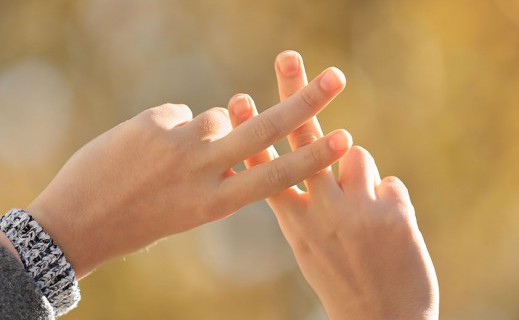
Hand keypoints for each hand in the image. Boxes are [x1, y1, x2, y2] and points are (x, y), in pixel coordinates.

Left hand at [25, 64, 349, 278]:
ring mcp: (176, 143)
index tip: (344, 140)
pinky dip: (170, 128)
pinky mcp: (152, 122)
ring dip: (203, 132)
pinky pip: (179, 114)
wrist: (76, 221)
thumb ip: (217, 173)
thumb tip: (229, 126)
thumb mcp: (189, 211)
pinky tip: (144, 149)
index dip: (311, 159)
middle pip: (263, 131)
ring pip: (215, 117)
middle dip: (304, 103)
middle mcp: (201, 171)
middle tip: (335, 79)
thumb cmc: (140, 221)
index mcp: (214, 204)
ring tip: (169, 158)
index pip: (274, 178)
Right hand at [228, 51, 438, 319]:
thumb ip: (307, 203)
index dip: (252, 132)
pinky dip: (391, 202)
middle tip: (288, 58)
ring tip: (366, 214)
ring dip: (362, 177)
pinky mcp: (393, 213)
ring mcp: (357, 211)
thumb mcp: (310, 244)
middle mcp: (321, 211)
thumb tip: (322, 159)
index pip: (265, 166)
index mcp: (294, 221)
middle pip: (303, 138)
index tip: (239, 100)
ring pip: (357, 155)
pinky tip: (391, 233)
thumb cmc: (342, 277)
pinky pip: (391, 184)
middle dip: (294, 93)